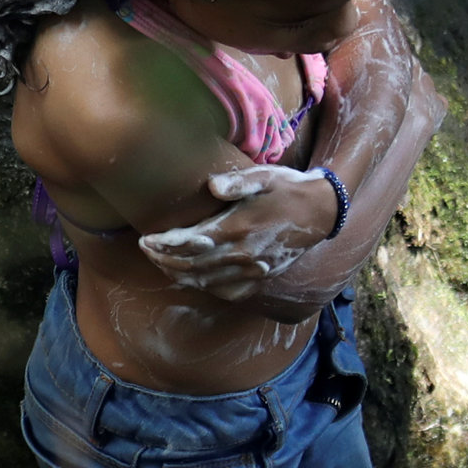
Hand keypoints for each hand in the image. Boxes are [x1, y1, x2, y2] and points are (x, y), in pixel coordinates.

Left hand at [139, 165, 338, 300]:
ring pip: (205, 281)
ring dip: (178, 275)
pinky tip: (193, 278)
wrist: (321, 212)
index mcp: (238, 228)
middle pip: (191, 266)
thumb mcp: (264, 176)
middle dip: (163, 260)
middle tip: (147, 251)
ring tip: (161, 264)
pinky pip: (226, 292)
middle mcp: (242, 254)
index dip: (163, 244)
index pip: (189, 243)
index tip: (146, 240)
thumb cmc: (287, 189)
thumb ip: (237, 182)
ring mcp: (252, 270)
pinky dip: (204, 287)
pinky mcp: (261, 277)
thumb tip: (212, 186)